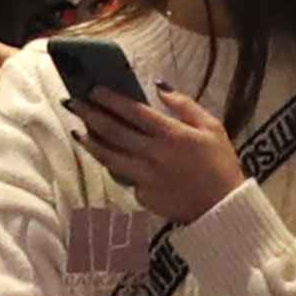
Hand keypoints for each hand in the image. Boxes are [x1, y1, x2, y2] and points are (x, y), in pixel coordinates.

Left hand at [78, 82, 244, 226]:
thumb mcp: (212, 127)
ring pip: (109, 157)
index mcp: (171, 134)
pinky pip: (124, 177)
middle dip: (90, 115)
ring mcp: (145, 177)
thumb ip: (184, 105)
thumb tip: (160, 87)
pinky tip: (107, 158)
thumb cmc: (220, 164)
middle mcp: (154, 154)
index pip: (133, 111)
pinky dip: (115, 166)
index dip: (111, 99)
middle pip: (113, 131)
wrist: (222, 208)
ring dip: (91, 142)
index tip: (94, 89)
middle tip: (73, 103)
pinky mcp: (143, 196)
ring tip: (78, 132)